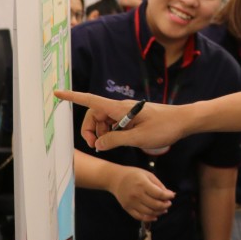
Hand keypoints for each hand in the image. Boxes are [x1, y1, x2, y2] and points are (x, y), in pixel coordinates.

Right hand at [54, 90, 182, 151]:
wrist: (183, 121)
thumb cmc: (164, 127)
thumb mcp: (139, 138)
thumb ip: (116, 141)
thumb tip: (98, 144)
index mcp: (119, 109)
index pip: (90, 101)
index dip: (72, 97)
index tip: (57, 93)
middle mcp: (120, 108)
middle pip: (94, 115)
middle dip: (90, 130)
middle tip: (97, 146)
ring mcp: (126, 113)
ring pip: (104, 122)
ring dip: (102, 134)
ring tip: (111, 146)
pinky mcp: (132, 118)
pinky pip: (114, 124)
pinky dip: (112, 133)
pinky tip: (121, 142)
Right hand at [108, 166, 174, 221]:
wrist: (115, 179)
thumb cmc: (133, 174)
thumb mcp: (147, 174)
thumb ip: (158, 184)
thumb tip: (169, 194)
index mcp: (142, 184)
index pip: (159, 194)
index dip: (168, 196)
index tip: (172, 195)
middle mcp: (137, 195)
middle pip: (155, 205)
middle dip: (165, 205)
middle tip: (169, 203)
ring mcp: (131, 203)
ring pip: (149, 212)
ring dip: (159, 212)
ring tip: (164, 209)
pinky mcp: (127, 208)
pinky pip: (139, 217)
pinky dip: (149, 218)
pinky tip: (155, 216)